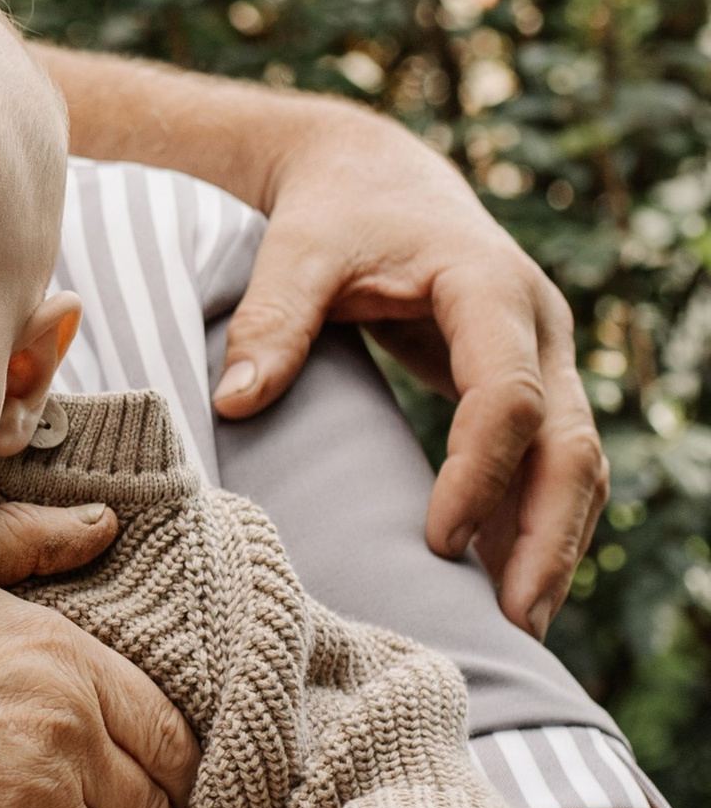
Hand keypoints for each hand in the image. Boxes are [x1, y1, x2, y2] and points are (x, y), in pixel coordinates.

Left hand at [213, 104, 602, 635]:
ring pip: (575, 464)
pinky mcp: (527, 386)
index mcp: (490, 287)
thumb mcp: (297, 250)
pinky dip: (533, 526)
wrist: (376, 177)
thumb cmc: (335, 214)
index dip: (479, 472)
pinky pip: (548, 466)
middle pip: (569, 444)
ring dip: (552, 545)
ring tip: (518, 630)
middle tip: (515, 623)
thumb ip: (272, 320)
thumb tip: (233, 402)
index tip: (437, 541)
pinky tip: (504, 590)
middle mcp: (537, 326)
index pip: (506, 396)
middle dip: (548, 536)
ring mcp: (543, 359)